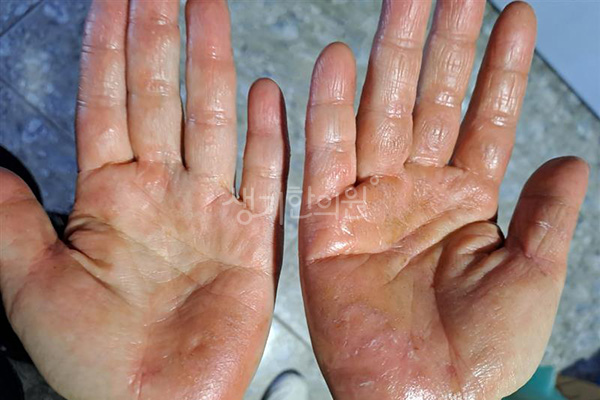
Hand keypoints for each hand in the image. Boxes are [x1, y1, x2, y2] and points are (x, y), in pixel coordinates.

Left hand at [0, 0, 287, 398]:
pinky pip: (262, 177)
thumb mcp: (30, 285)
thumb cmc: (91, 358)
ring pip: (212, 122)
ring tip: (212, 13)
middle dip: (161, 37)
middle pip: (161, 98)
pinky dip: (267, 136)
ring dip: (212, 67)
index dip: (109, 50)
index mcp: (108, 199)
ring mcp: (209, 211)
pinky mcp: (250, 240)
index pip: (109, 103)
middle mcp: (162, 194)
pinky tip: (266, 94)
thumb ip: (13, 219)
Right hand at [300, 1, 587, 398]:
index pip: (485, 118)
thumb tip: (571, 160)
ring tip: (405, 3)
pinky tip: (339, 63)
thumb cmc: (479, 353)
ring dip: (391, 59)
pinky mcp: (326, 221)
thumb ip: (545, 215)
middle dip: (444, 44)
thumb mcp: (531, 279)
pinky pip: (326, 156)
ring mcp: (370, 200)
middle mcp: (416, 190)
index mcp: (467, 201)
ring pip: (380, 115)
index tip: (515, 15)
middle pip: (430, 101)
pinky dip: (329, 111)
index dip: (500, 68)